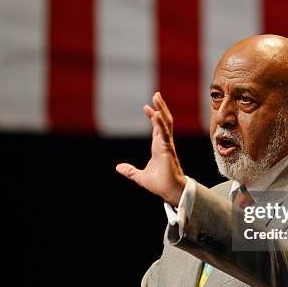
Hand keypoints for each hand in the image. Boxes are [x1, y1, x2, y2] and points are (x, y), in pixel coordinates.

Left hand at [116, 92, 186, 206]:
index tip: (147, 107)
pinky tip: (157, 114)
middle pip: (164, 121)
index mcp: (159, 147)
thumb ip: (130, 171)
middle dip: (161, 107)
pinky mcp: (167, 149)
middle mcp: (164, 143)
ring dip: (162, 109)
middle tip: (156, 94)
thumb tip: (118, 167)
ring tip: (157, 97)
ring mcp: (167, 145)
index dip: (153, 116)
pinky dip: (160, 123)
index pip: (157, 127)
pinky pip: (164, 133)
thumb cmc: (160, 183)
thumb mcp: (140, 176)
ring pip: (166, 123)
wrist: (169, 191)